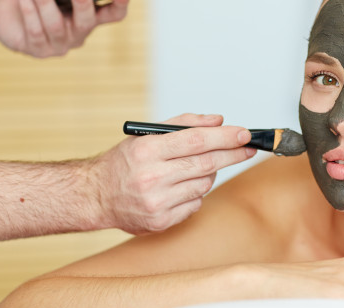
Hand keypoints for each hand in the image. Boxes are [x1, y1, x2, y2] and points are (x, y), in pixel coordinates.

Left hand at [0, 0, 128, 57]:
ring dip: (45, 0)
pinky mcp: (38, 50)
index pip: (113, 14)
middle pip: (87, 22)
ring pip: (55, 24)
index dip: (120, 3)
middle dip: (83, 3)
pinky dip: (28, 9)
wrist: (5, 11)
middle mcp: (79, 33)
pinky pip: (35, 30)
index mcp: (90, 16)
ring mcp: (60, 44)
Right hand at [94, 113, 255, 234]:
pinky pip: (195, 204)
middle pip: (206, 163)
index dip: (224, 136)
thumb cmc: (124, 162)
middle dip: (232, 154)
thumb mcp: (147, 136)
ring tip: (198, 167)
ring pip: (203, 185)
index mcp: (146, 150)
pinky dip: (196, 193)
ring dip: (209, 173)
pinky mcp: (161, 221)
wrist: (96, 195)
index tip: (244, 133)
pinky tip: (181, 187)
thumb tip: (218, 121)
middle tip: (247, 148)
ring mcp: (156, 202)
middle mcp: (151, 177)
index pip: (196, 140)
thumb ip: (184, 125)